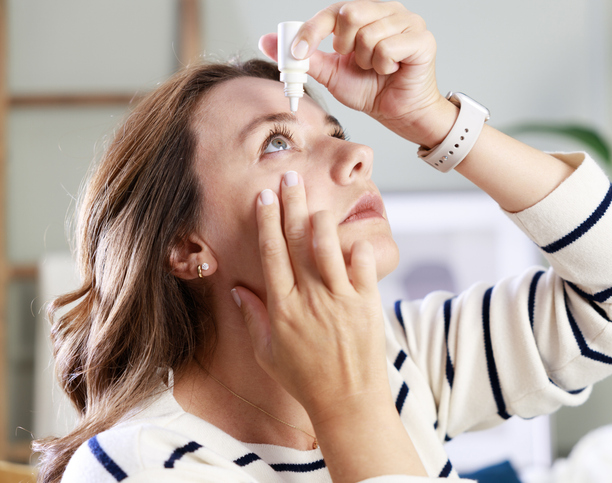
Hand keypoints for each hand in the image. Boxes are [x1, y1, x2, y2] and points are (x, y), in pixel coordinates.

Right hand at [231, 171, 389, 420]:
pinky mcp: (367, 303)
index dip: (267, 222)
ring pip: (329, 247)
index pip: (272, 254)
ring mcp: (340, 299)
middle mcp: (309, 298)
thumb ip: (253, 318)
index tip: (265, 197)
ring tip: (316, 203)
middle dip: (292, 205)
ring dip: (321, 220)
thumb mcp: (268, 352)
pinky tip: (354, 237)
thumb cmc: (305, 379)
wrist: (347, 401)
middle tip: (290, 178)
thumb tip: (237, 289)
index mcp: (283, 308)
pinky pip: (364, 267)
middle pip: (297, 241)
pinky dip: (359, 249)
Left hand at [259, 0, 452, 146]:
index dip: (311, 31)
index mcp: (365, 12)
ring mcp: (408, 21)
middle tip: (355, 61)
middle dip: (345, 47)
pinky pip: (388, 48)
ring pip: (368, 35)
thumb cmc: (371, 90)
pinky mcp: (422, 39)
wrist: (399, 113)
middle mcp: (387, 10)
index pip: (332, 11)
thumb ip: (305, 57)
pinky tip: (391, 71)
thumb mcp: (331, 73)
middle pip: (350, 14)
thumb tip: (268, 42)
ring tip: (376, 69)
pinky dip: (384, 66)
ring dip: (366, 62)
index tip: (297, 53)